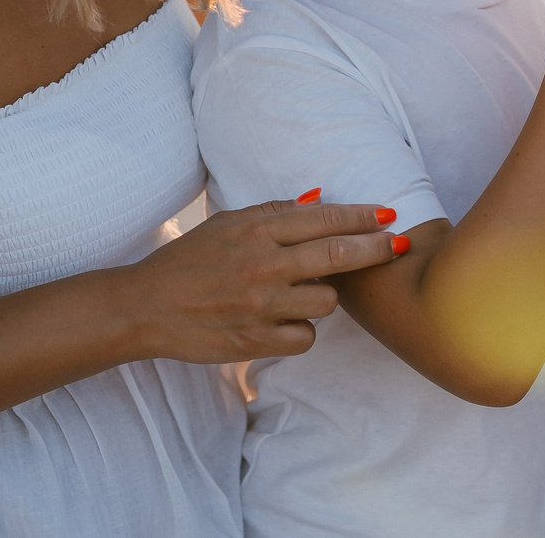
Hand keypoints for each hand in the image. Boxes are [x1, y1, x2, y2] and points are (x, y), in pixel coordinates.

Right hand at [125, 198, 401, 362]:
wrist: (146, 307)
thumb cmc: (188, 260)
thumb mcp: (227, 223)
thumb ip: (274, 213)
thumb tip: (320, 201)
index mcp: (257, 231)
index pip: (324, 219)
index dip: (362, 217)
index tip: (389, 215)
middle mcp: (264, 266)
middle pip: (338, 257)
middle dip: (376, 249)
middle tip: (398, 246)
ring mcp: (261, 307)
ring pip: (328, 302)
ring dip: (326, 296)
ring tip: (306, 292)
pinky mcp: (256, 343)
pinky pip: (305, 337)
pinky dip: (302, 329)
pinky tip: (286, 320)